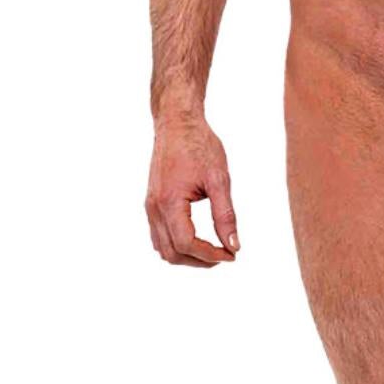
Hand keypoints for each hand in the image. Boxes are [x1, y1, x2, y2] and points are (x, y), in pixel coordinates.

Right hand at [145, 112, 238, 266]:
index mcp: (169, 202)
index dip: (210, 255)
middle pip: (172, 253)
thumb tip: (233, 245)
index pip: (187, 243)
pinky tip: (197, 240)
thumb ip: (225, 215)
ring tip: (213, 250)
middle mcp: (154, 207)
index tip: (232, 254)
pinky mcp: (152, 202)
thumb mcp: (219, 179)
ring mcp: (150, 206)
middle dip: (200, 260)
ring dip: (187, 256)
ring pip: (163, 248)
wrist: (177, 123)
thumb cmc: (199, 145)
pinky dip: (176, 245)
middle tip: (225, 255)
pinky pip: (159, 235)